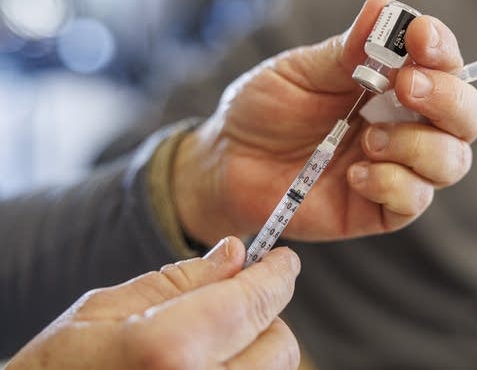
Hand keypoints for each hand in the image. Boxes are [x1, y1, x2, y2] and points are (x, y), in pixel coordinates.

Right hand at [7, 238, 300, 369]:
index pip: (253, 302)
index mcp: (170, 349)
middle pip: (279, 346)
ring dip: (255, 348)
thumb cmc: (57, 368)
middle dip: (264, 315)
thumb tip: (235, 253)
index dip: (276, 275)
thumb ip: (181, 279)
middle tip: (235, 299)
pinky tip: (207, 362)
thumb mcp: (106, 308)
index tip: (284, 261)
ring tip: (210, 338)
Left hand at [175, 0, 476, 244]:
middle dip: (448, 100)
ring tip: (365, 139)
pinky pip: (413, 202)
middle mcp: (405, 126)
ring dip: (417, 146)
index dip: (443, 49)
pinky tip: (354, 174)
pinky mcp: (378, 209)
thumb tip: (385, 5)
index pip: (445, 65)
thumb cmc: (265, 109)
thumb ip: (346, 49)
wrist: (228, 161)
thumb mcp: (301, 71)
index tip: (419, 36)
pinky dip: (392, 184)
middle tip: (407, 86)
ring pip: (452, 162)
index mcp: (392, 85)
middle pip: (468, 118)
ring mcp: (396, 169)